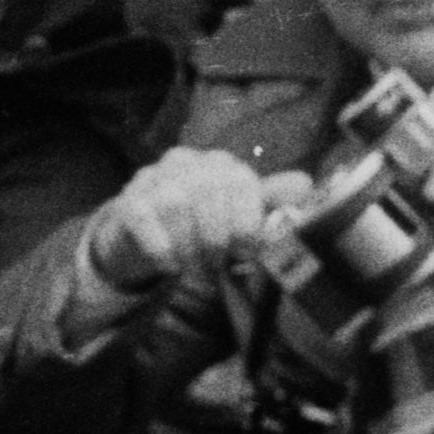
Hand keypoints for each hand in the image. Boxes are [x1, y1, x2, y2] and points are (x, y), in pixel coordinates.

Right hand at [83, 148, 299, 311]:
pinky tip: (169, 266)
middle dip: (216, 240)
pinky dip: (161, 249)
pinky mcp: (129, 200)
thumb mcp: (237, 214)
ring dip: (189, 248)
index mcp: (222, 165)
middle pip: (210, 194)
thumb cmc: (198, 224)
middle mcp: (188, 162)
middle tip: (217, 269)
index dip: (247, 223)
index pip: (242, 183)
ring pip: (177, 206)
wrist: (141, 234)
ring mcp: (155, 177)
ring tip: (195, 270)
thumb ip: (268, 202)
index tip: (246, 253)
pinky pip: (145, 220)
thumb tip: (305, 184)